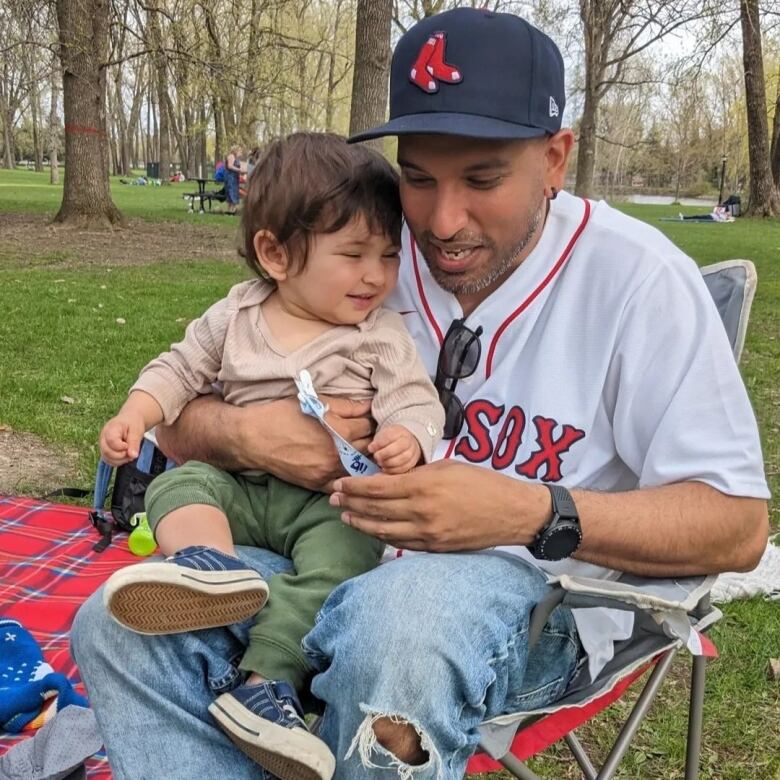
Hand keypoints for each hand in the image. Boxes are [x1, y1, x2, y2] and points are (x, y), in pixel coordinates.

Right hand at [100, 414, 144, 465]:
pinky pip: (109, 461)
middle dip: (122, 455)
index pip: (111, 441)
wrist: (130, 420)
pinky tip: (126, 456)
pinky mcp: (105, 451)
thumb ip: (134, 443)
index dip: (121, 447)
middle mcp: (103, 437)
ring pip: (107, 458)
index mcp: (111, 428)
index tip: (128, 445)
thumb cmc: (133, 424)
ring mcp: (103, 444)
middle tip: (131, 451)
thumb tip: (132, 455)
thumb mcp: (137, 430)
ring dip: (121, 460)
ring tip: (130, 453)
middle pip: (107, 452)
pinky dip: (118, 461)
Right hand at [155, 394, 374, 491]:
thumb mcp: (316, 402)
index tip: (375, 419)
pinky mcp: (317, 484)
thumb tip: (370, 406)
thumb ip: (347, 406)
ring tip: (367, 453)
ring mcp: (327, 472)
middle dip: (375, 442)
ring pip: (360, 470)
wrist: (252, 438)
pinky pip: (343, 485)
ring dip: (366, 461)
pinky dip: (351, 479)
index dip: (375, 421)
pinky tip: (353, 472)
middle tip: (377, 437)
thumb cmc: (282, 415)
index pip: (371, 427)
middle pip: (370, 449)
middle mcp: (337, 454)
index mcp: (340, 431)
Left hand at [328, 460, 550, 551]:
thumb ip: (416, 473)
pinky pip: (401, 543)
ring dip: (361, 523)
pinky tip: (372, 530)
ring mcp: (428, 534)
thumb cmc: (481, 483)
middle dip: (350, 503)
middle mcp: (421, 512)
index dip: (355, 486)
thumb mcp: (446, 467)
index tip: (339, 483)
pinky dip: (382, 536)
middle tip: (332, 498)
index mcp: (423, 486)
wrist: (511, 512)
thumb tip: (389, 477)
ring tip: (345, 516)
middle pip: (375, 509)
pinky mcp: (435, 548)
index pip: (377, 487)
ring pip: (383, 530)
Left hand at [368, 425, 420, 473]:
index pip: (390, 436)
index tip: (370, 448)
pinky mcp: (412, 463)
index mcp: (400, 432)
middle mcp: (409, 441)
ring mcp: (412, 452)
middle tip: (376, 457)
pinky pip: (404, 468)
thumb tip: (371, 448)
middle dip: (385, 454)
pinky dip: (393, 470)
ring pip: (403, 459)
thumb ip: (377, 442)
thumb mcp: (382, 436)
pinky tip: (385, 468)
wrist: (403, 443)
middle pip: (399, 447)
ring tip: (380, 463)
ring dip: (388, 463)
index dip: (379, 443)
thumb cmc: (389, 440)